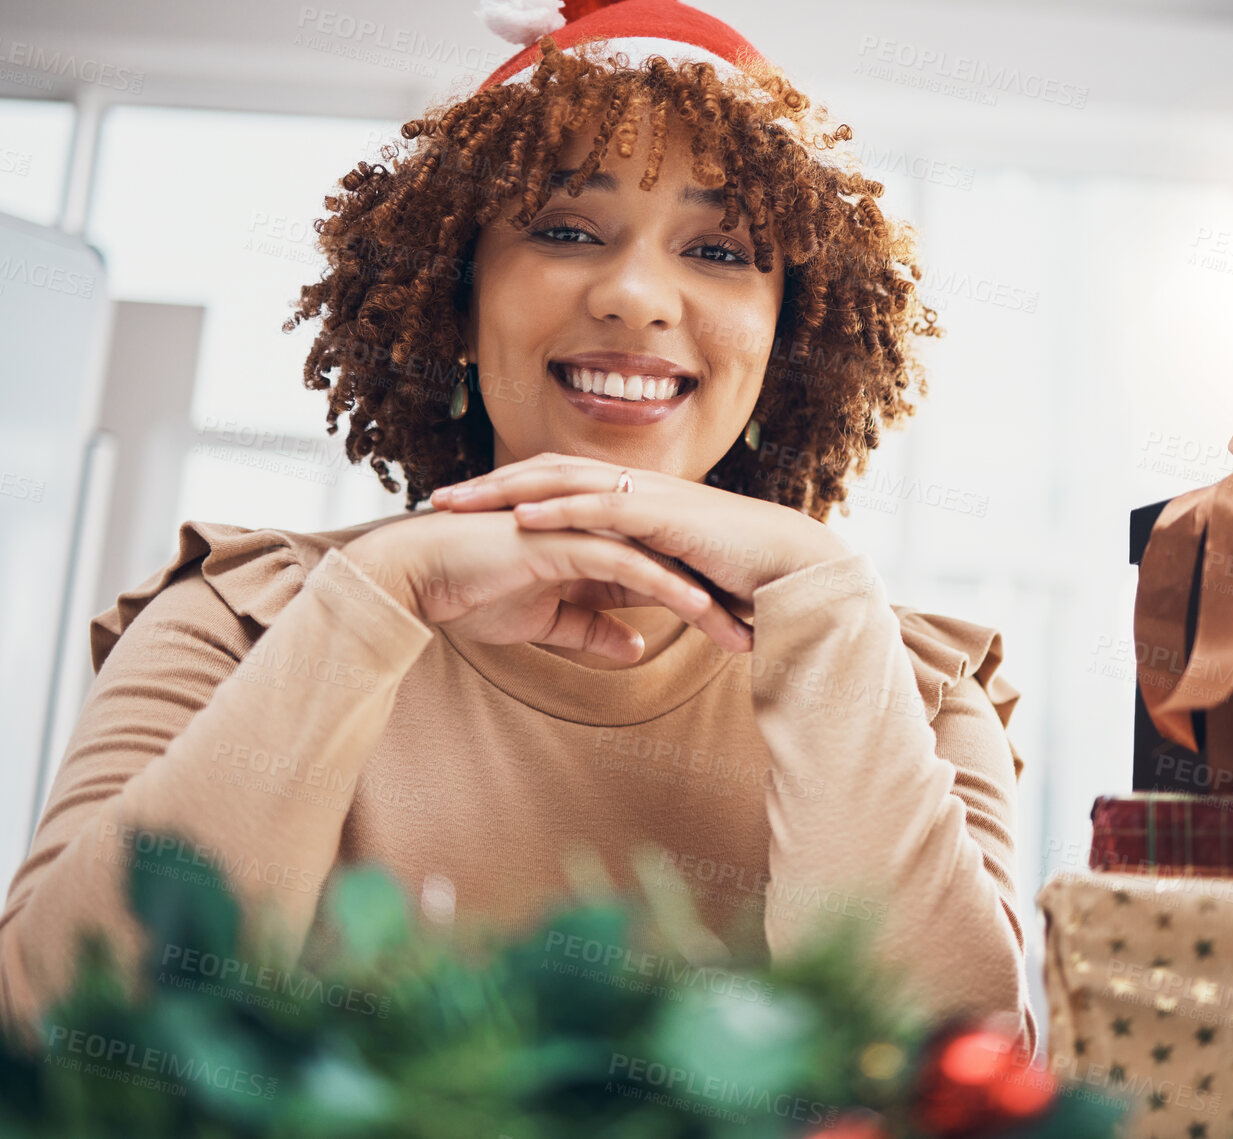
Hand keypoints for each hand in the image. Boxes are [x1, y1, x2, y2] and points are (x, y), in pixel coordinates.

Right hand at [342, 509, 752, 662]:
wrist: (416, 576)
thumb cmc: (469, 592)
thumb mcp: (546, 623)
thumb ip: (593, 630)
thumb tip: (636, 647)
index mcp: (594, 545)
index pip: (663, 574)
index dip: (705, 606)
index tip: (741, 639)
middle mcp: (596, 531)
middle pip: (675, 564)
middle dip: (721, 601)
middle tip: (762, 635)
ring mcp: (582, 530)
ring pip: (661, 565)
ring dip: (706, 601)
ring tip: (744, 635)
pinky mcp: (565, 539)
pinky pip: (628, 565)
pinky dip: (666, 588)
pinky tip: (700, 613)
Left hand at [427, 453, 853, 612]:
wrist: (794, 573)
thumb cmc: (743, 580)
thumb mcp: (675, 577)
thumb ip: (640, 578)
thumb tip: (611, 598)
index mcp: (637, 499)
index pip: (561, 484)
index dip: (510, 492)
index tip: (466, 511)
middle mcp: (638, 487)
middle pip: (548, 472)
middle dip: (490, 484)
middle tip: (438, 500)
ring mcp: (651, 496)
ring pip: (565, 481)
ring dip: (506, 490)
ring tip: (460, 504)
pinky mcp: (666, 516)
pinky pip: (601, 507)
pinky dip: (558, 510)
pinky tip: (520, 518)